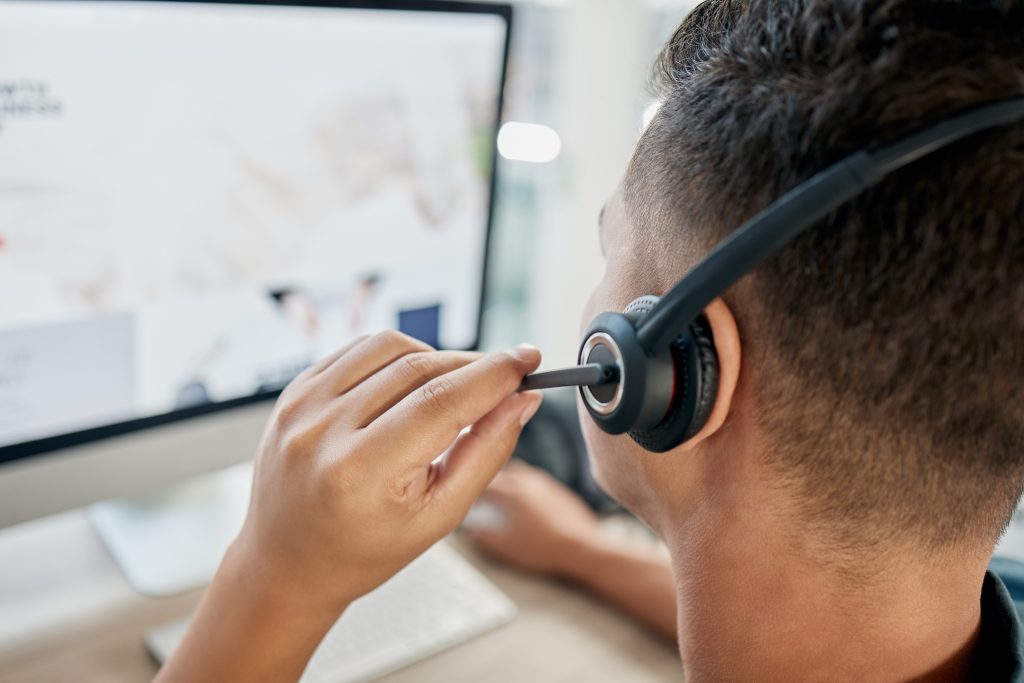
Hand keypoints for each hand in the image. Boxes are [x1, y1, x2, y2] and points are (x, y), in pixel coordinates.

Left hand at [230, 331, 543, 617]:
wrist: (289, 563)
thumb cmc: (365, 550)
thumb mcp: (438, 517)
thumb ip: (486, 453)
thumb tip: (522, 400)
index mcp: (361, 472)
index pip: (441, 401)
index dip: (493, 374)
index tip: (529, 360)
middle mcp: (324, 432)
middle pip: (418, 368)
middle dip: (472, 366)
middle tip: (505, 376)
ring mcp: (302, 407)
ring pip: (389, 347)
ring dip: (435, 356)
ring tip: (454, 388)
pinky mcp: (294, 393)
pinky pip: (357, 350)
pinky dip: (396, 356)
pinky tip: (411, 383)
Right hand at [468, 460, 601, 576]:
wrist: (584, 549)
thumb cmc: (543, 549)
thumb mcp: (506, 548)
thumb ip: (484, 536)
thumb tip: (471, 529)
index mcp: (512, 492)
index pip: (484, 483)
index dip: (471, 490)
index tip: (464, 498)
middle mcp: (528, 482)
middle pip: (502, 473)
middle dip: (488, 480)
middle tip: (479, 491)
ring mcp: (547, 484)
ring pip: (521, 473)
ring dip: (508, 479)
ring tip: (501, 492)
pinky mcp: (561, 492)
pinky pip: (537, 481)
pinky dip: (526, 486)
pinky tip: (527, 500)